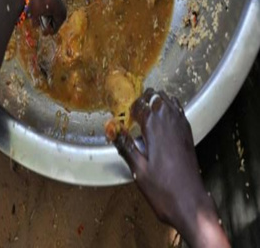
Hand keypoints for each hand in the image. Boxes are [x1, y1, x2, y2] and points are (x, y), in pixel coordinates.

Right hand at [113, 89, 225, 244]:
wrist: (191, 203)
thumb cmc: (163, 189)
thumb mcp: (137, 168)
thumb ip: (124, 145)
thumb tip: (111, 128)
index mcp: (156, 127)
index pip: (140, 104)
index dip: (129, 108)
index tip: (122, 116)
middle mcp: (170, 122)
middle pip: (156, 97)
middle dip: (142, 100)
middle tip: (131, 112)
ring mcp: (182, 127)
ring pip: (169, 101)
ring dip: (156, 102)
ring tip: (144, 113)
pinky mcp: (188, 135)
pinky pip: (178, 111)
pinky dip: (168, 109)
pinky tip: (160, 121)